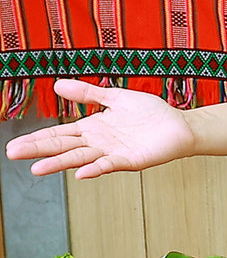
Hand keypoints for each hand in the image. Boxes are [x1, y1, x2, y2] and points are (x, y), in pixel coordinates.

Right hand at [3, 78, 196, 178]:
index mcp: (93, 128)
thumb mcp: (116, 97)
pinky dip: (96, 168)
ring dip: (60, 163)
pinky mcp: (131, 160)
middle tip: (13, 153)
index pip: (59, 134)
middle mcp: (99, 143)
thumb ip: (88, 93)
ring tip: (37, 168)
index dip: (37, 138)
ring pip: (81, 158)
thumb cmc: (150, 113)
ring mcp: (113, 153)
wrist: (179, 125)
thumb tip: (57, 84)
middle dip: (38, 150)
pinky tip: (82, 173)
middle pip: (63, 147)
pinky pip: (111, 165)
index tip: (14, 145)